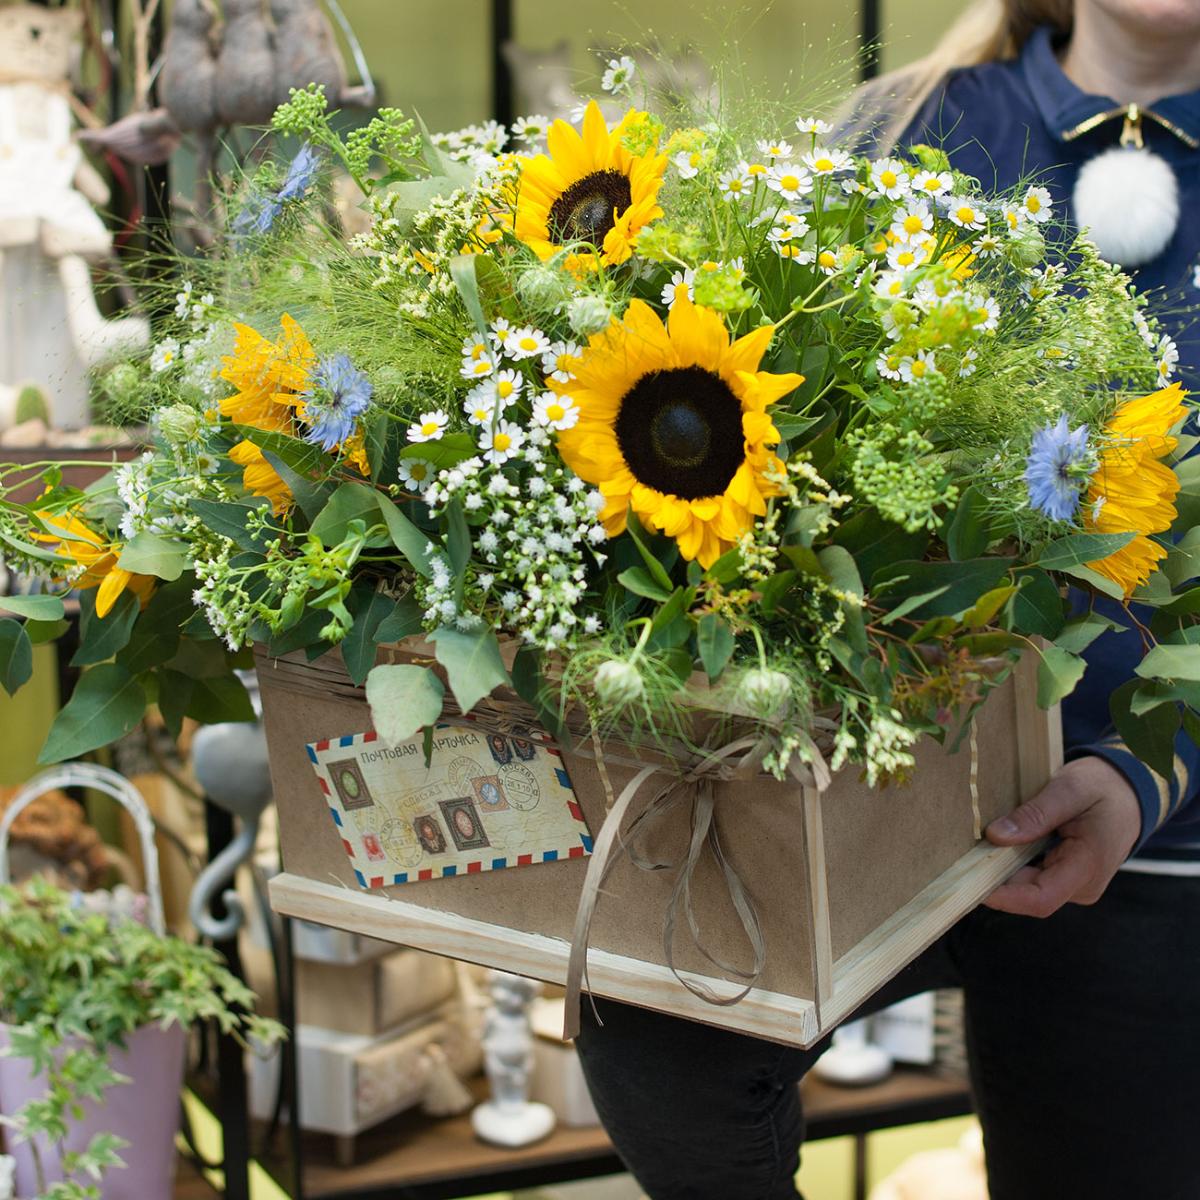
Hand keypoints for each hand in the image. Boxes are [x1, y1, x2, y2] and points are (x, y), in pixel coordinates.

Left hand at [983, 755, 1140, 916]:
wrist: (1131, 791)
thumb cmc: (1104, 787)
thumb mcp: (1070, 789)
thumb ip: (1035, 814)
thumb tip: (996, 836)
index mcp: (1088, 867)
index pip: (1040, 899)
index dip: (1003, 896)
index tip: (969, 880)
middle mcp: (1082, 886)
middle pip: (1027, 894)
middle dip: (995, 876)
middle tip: (965, 849)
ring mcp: (1075, 885)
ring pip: (1027, 887)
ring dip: (1002, 868)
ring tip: (982, 841)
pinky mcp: (1066, 878)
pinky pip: (1032, 878)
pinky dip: (1013, 863)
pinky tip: (1001, 843)